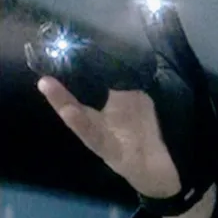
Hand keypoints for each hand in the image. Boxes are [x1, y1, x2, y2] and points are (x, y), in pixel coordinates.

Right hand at [25, 0, 216, 214]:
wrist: (170, 175)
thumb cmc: (163, 136)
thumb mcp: (159, 106)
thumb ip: (153, 85)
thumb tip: (158, 50)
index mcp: (121, 102)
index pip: (102, 78)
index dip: (90, 61)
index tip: (75, 42)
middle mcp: (108, 117)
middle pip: (85, 95)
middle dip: (66, 79)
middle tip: (48, 58)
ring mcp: (107, 136)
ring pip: (82, 117)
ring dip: (64, 101)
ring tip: (47, 84)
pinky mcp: (111, 153)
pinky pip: (95, 138)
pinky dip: (82, 126)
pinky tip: (70, 112)